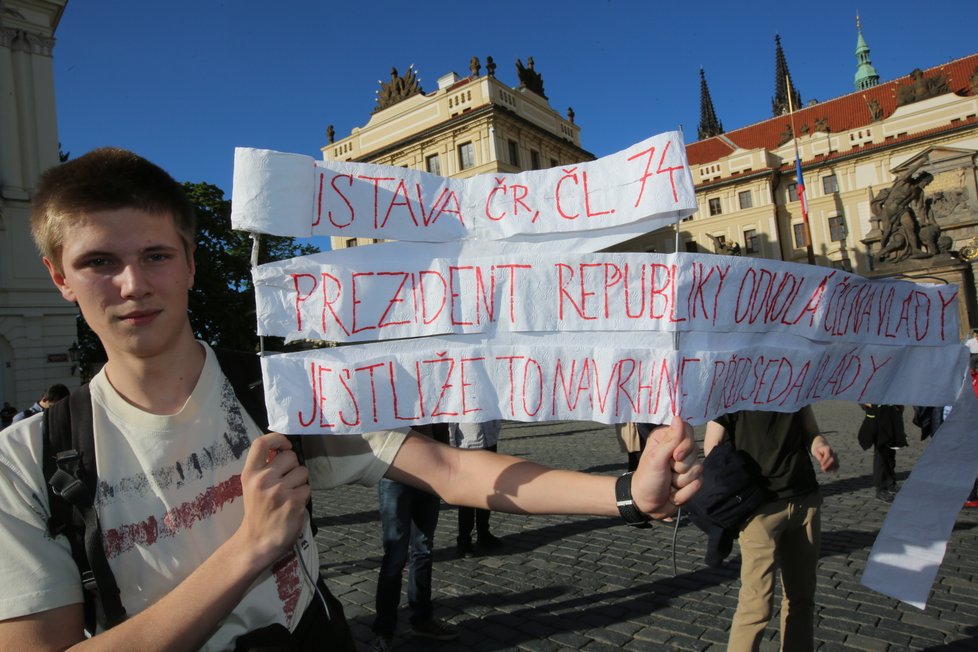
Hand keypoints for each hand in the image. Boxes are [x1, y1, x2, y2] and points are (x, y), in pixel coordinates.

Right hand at [236, 433, 310, 567]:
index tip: (285, 446)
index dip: (277, 439)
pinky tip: (293, 506)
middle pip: (291, 456)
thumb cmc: (257, 511)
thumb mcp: (252, 486)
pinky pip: (308, 489)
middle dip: (293, 467)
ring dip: (300, 483)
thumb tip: (284, 450)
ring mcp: (279, 490)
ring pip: (303, 472)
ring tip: (289, 496)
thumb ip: (265, 468)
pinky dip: (304, 497)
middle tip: (286, 482)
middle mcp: (263, 479)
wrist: (257, 542)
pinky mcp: (294, 502)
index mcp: (250, 474)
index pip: (261, 443)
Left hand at [631, 416, 701, 519]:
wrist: (646, 506)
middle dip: (681, 467)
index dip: (685, 444)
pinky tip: (674, 493)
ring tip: (669, 484)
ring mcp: (686, 465)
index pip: (688, 430)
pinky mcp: (692, 480)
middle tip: (667, 472)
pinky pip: (699, 483)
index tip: (675, 455)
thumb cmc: (646, 479)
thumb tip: (679, 417)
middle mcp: (678, 449)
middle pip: (695, 451)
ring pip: (699, 469)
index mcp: (666, 439)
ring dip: (681, 482)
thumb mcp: (656, 459)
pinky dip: (685, 492)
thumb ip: (670, 440)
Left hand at [811, 436, 838, 472]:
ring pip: (836, 463)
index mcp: (828, 449)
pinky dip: (834, 469)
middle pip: (833, 460)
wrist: (821, 447)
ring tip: (825, 471)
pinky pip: (837, 466)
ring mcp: (835, 456)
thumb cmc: (818, 450)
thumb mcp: (815, 451)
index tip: (821, 464)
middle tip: (822, 469)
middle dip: (828, 465)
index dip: (825, 461)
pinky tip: (829, 471)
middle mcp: (833, 452)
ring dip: (831, 468)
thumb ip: (818, 456)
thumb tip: (821, 462)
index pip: (828, 456)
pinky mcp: (836, 461)